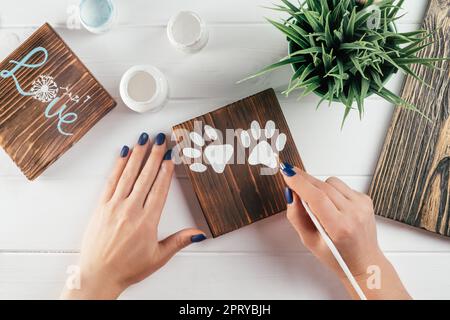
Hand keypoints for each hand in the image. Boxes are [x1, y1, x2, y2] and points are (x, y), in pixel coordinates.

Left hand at [61, 132, 205, 299]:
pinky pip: (111, 181)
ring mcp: (114, 207)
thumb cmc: (126, 268)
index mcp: (147, 221)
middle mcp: (131, 210)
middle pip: (146, 176)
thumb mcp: (158, 257)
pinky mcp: (101, 207)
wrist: (98, 276)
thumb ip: (179, 241)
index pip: (160, 188)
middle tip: (161, 139)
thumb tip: (198, 233)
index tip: (171, 156)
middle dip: (155, 155)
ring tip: (144, 139)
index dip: (166, 170)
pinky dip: (117, 166)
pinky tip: (123, 154)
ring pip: (128, 174)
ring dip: (137, 154)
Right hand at [280, 162, 409, 299]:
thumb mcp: (309, 241)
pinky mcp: (365, 199)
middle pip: (323, 186)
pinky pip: (341, 185)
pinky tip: (331, 204)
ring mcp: (362, 205)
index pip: (316, 198)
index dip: (299, 183)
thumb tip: (291, 194)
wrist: (364, 261)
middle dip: (304, 179)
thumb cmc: (338, 256)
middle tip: (290, 175)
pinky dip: (331, 191)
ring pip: (331, 182)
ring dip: (318, 187)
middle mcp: (354, 214)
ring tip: (316, 201)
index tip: (287, 174)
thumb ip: (296, 217)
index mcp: (340, 227)